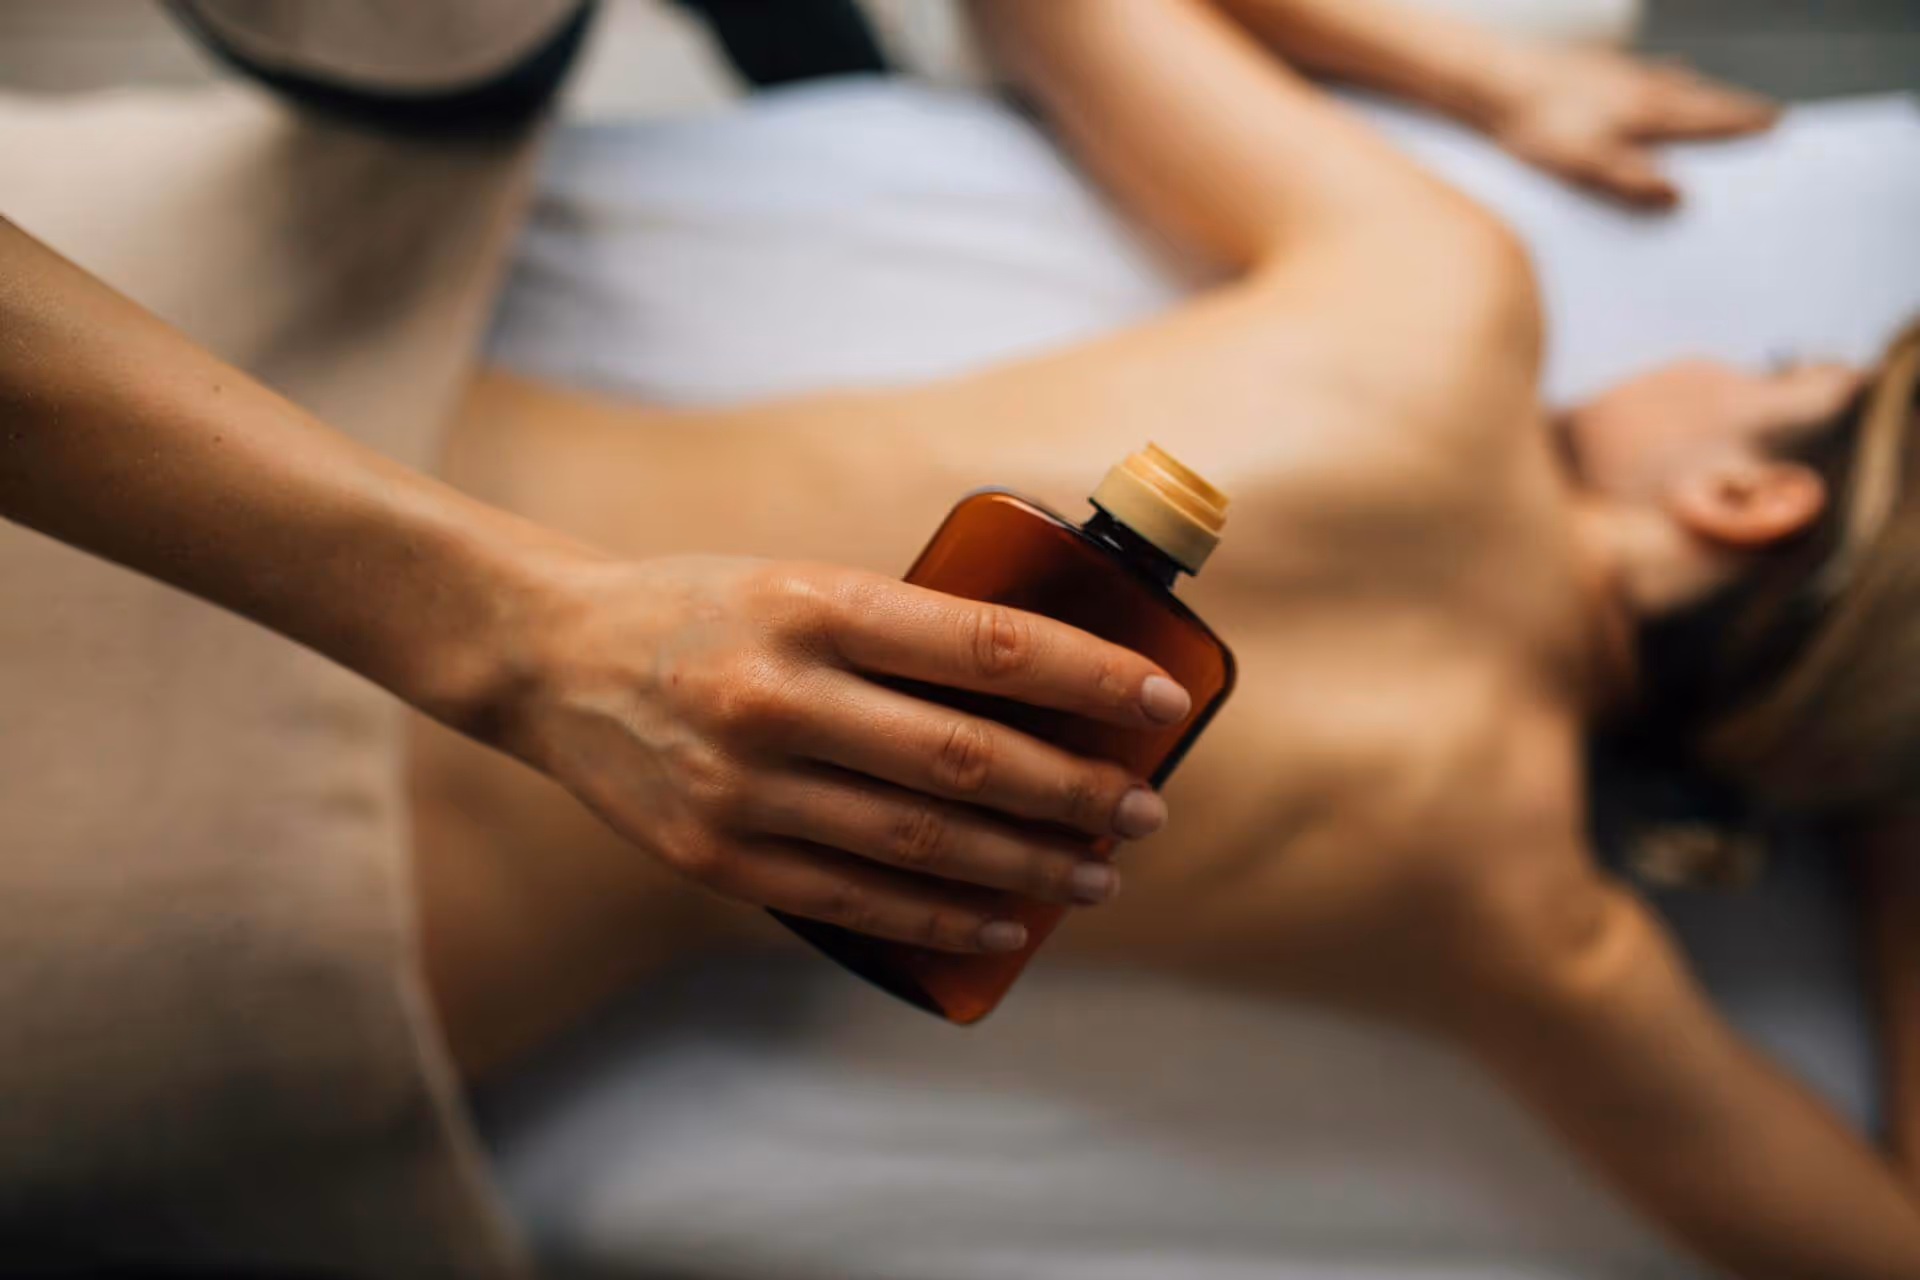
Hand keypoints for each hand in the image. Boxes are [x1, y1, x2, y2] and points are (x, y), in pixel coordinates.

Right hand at [488, 553, 1192, 953]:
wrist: (550, 660)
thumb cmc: (704, 609)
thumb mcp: (798, 583)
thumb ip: (897, 631)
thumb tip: (1042, 688)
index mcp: (812, 603)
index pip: (984, 645)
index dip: (1088, 678)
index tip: (1163, 701)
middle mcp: (777, 694)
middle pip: (964, 759)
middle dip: (1075, 792)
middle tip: (1144, 810)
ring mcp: (742, 786)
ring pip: (920, 843)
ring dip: (1027, 867)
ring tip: (1096, 874)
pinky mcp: (715, 858)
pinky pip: (852, 900)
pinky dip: (940, 918)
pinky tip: (1003, 925)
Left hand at [1488, 49, 1776, 207]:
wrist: (1494, 80)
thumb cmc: (1537, 125)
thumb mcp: (1585, 163)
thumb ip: (1631, 180)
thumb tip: (1678, 198)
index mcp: (1649, 112)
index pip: (1710, 120)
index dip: (1744, 125)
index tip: (1778, 126)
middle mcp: (1644, 87)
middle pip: (1702, 98)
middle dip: (1736, 108)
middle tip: (1770, 114)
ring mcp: (1622, 75)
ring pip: (1677, 84)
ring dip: (1705, 93)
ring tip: (1726, 99)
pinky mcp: (1597, 69)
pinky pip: (1646, 75)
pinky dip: (1666, 77)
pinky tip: (1670, 72)